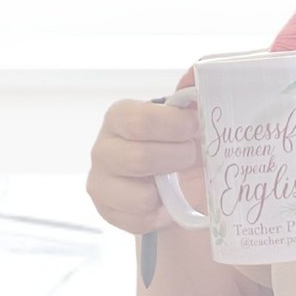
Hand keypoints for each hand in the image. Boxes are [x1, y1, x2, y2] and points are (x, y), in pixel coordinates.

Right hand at [87, 95, 204, 233]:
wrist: (173, 186)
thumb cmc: (179, 145)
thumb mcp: (188, 119)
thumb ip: (191, 94)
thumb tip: (195, 73)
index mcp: (120, 117)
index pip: (139, 121)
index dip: (174, 126)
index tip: (196, 128)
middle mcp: (102, 148)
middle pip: (139, 159)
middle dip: (176, 160)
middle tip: (192, 157)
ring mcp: (100, 182)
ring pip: (140, 196)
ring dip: (168, 192)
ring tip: (176, 182)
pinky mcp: (106, 211)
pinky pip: (139, 221)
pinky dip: (161, 216)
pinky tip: (165, 203)